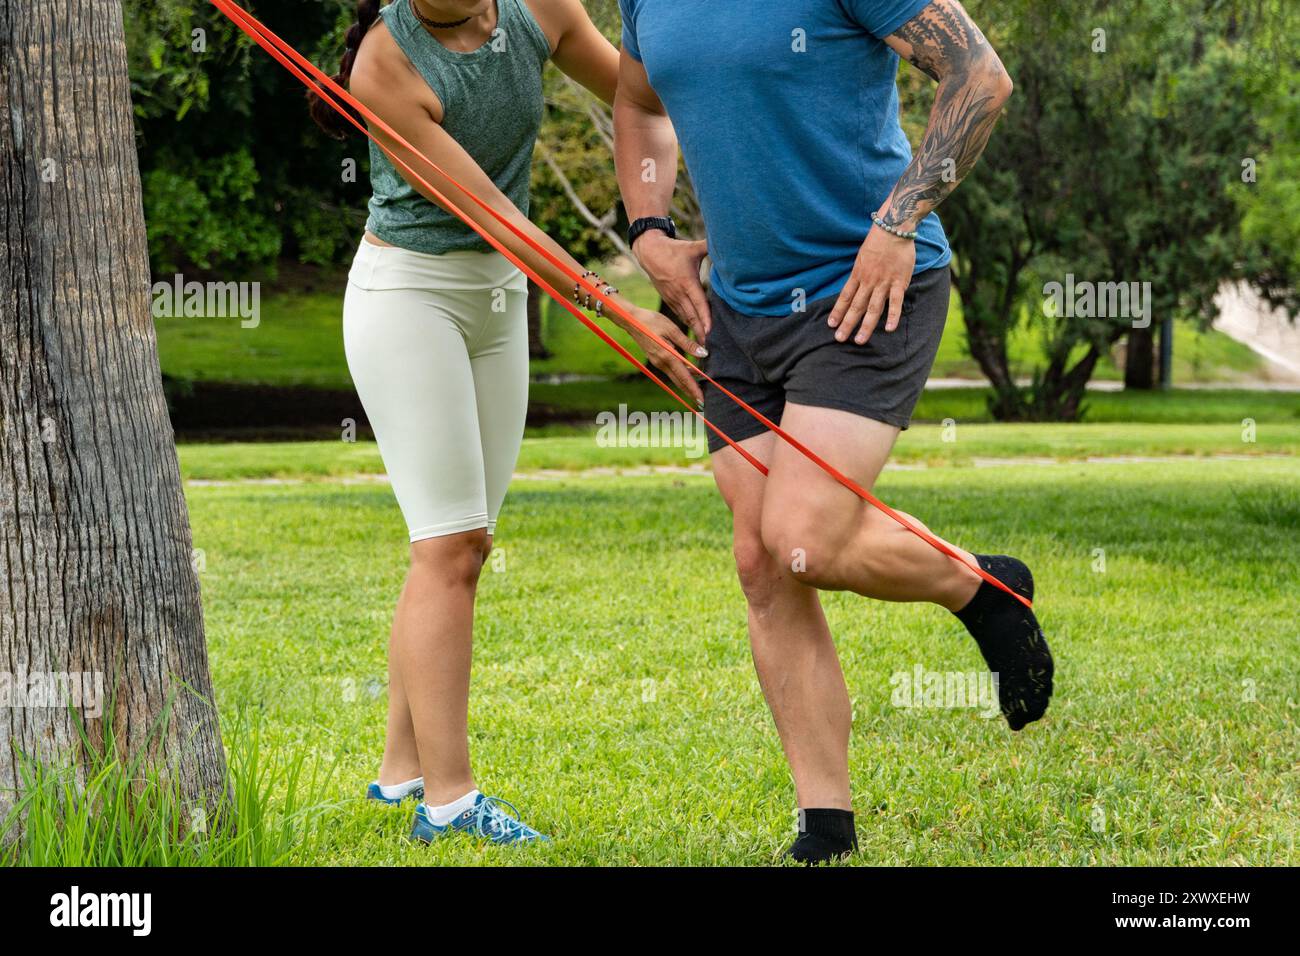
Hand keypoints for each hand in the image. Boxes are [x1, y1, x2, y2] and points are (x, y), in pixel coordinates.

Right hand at [623, 306, 706, 407]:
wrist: (631, 320)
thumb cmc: (652, 321)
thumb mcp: (672, 329)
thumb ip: (687, 343)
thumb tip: (703, 354)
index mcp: (667, 356)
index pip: (684, 377)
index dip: (694, 389)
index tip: (701, 400)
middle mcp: (661, 363)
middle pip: (679, 382)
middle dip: (691, 392)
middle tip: (702, 403)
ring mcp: (657, 362)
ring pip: (675, 378)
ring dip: (686, 385)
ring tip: (697, 391)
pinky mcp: (656, 359)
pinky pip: (670, 371)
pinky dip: (680, 376)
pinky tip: (687, 375)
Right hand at [633, 232, 711, 340]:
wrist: (649, 253)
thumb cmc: (673, 249)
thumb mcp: (692, 247)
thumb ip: (709, 247)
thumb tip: (725, 242)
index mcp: (686, 282)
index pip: (698, 303)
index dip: (705, 318)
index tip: (710, 331)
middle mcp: (679, 293)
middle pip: (692, 316)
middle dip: (701, 332)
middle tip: (709, 348)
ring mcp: (672, 298)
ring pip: (685, 318)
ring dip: (694, 332)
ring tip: (703, 346)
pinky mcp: (669, 300)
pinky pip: (680, 315)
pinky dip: (688, 325)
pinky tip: (695, 333)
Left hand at [828, 225, 916, 345]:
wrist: (894, 229)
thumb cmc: (878, 242)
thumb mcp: (862, 258)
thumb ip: (860, 274)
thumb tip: (855, 288)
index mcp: (858, 275)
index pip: (845, 297)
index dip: (838, 311)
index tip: (831, 325)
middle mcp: (868, 281)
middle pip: (856, 306)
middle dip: (847, 323)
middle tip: (840, 339)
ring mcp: (883, 283)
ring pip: (873, 308)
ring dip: (866, 326)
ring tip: (859, 340)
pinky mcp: (899, 282)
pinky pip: (896, 302)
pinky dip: (893, 316)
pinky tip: (889, 329)